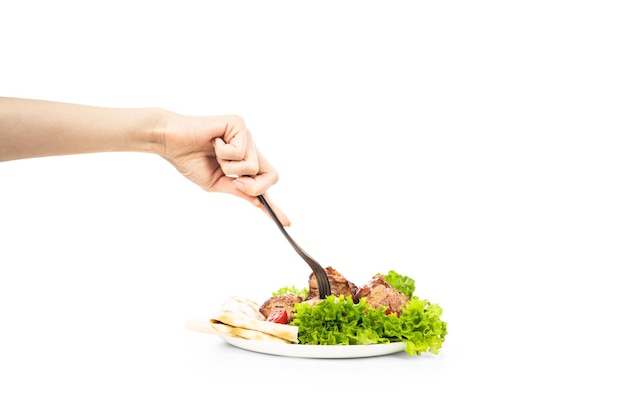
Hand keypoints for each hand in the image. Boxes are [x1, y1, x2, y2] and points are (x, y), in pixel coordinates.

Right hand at [156, 112, 290, 225]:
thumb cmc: (189, 160)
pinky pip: (240, 152)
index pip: (267, 182)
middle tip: (232, 179)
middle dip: (251, 186)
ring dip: (229, 167)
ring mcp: (246, 134)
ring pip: (253, 166)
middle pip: (270, 176)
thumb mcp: (217, 183)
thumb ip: (238, 191)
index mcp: (245, 161)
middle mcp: (250, 146)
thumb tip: (260, 203)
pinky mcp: (239, 123)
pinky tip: (212, 141)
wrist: (169, 143)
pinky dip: (223, 153)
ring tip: (214, 153)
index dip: (276, 205)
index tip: (288, 223)